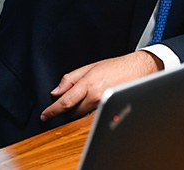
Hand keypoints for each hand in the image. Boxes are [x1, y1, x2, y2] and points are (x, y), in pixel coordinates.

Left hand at [40, 51, 163, 121]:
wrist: (139, 69)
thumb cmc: (116, 66)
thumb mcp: (90, 67)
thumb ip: (70, 79)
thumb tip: (55, 91)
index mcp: (88, 83)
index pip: (64, 101)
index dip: (52, 110)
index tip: (44, 116)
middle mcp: (95, 96)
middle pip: (72, 112)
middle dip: (69, 108)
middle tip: (75, 98)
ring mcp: (104, 105)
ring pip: (82, 116)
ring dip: (80, 111)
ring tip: (88, 98)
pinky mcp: (111, 110)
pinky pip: (93, 117)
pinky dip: (90, 113)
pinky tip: (96, 104)